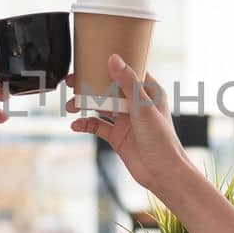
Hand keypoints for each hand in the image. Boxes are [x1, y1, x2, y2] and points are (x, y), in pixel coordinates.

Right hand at [66, 54, 190, 192]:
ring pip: (101, 106)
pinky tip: (76, 125)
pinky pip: (98, 126)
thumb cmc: (162, 141)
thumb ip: (128, 83)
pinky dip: (86, 124)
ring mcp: (126, 120)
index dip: (111, 64)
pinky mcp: (117, 136)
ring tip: (71, 106)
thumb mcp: (143, 107)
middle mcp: (136, 104)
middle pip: (110, 88)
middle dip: (90, 84)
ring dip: (85, 104)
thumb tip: (114, 59)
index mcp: (149, 92)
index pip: (129, 71)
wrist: (162, 174)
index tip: (92, 58)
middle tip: (72, 82)